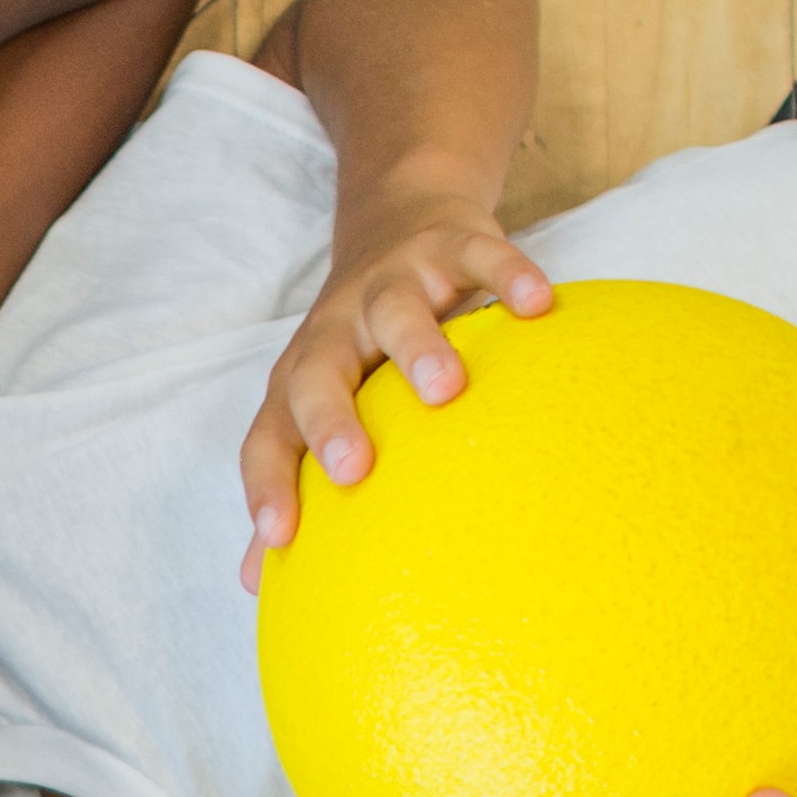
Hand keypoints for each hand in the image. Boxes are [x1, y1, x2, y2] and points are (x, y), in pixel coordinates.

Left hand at [241, 185, 549, 577]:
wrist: (398, 216)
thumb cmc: (361, 342)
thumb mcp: (324, 404)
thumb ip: (299, 486)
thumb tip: (260, 581)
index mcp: (301, 379)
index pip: (270, 436)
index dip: (267, 484)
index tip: (279, 538)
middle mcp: (337, 331)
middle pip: (317, 373)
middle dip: (330, 420)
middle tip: (355, 469)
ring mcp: (393, 284)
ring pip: (395, 311)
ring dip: (416, 346)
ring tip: (445, 390)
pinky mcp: (451, 244)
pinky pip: (479, 256)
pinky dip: (506, 275)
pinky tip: (536, 305)